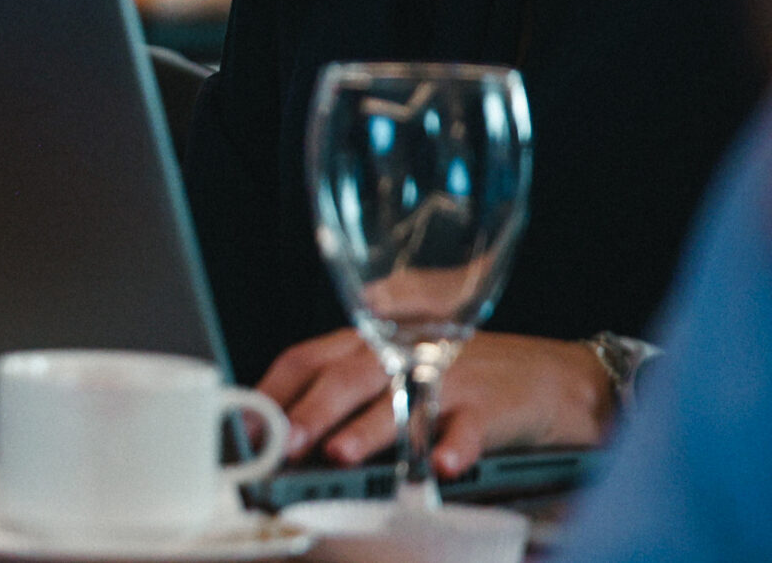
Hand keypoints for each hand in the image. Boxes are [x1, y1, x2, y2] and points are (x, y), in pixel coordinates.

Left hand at [260, 328, 613, 477]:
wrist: (558, 377)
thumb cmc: (468, 374)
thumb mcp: (400, 364)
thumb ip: (351, 383)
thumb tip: (289, 421)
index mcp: (373, 341)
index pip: (309, 355)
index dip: (274, 387)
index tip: (247, 420)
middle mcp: (403, 352)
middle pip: (347, 376)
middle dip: (311, 411)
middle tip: (285, 442)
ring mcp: (448, 376)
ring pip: (401, 401)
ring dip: (370, 429)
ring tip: (342, 453)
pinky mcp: (493, 405)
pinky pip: (470, 428)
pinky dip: (454, 447)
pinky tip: (439, 466)